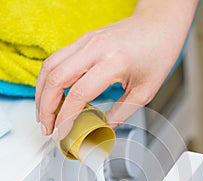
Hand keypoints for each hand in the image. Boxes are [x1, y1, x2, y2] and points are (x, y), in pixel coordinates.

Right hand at [36, 0, 197, 138]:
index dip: (66, 117)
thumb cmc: (157, 53)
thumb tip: (103, 128)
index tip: (61, 133)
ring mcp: (86, 41)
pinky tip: (50, 95)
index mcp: (113, 62)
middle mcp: (95, 48)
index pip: (79, 93)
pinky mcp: (82, 40)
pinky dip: (48, 80)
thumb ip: (121, 112)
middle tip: (46, 128)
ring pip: (50, 67)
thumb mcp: (145, 91)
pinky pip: (56, 59)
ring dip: (41, 93)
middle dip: (46, 108)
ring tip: (43, 115)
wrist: (159, 24)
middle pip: (56, 79)